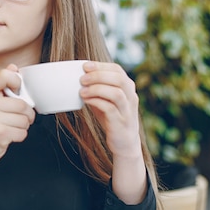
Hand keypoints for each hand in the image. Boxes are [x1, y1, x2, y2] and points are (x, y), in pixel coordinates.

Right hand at [0, 64, 34, 196]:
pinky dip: (20, 136)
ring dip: (23, 126)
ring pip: (25, 119)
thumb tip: (13, 66)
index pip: (5, 75)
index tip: (18, 91)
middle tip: (18, 117)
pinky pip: (22, 132)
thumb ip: (2, 84)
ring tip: (12, 127)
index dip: (17, 81)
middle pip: (22, 104)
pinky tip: (10, 135)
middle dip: (26, 114)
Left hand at [80, 61, 147, 203]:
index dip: (101, 66)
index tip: (85, 66)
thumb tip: (78, 76)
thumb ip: (97, 89)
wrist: (124, 144)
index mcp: (128, 88)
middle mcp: (131, 97)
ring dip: (97, 89)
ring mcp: (127, 110)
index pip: (117, 70)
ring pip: (116, 93)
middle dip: (98, 75)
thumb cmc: (113, 118)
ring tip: (82, 91)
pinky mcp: (121, 123)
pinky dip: (96, 102)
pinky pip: (110, 108)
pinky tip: (86, 101)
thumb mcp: (106, 100)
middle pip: (118, 79)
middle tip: (82, 79)